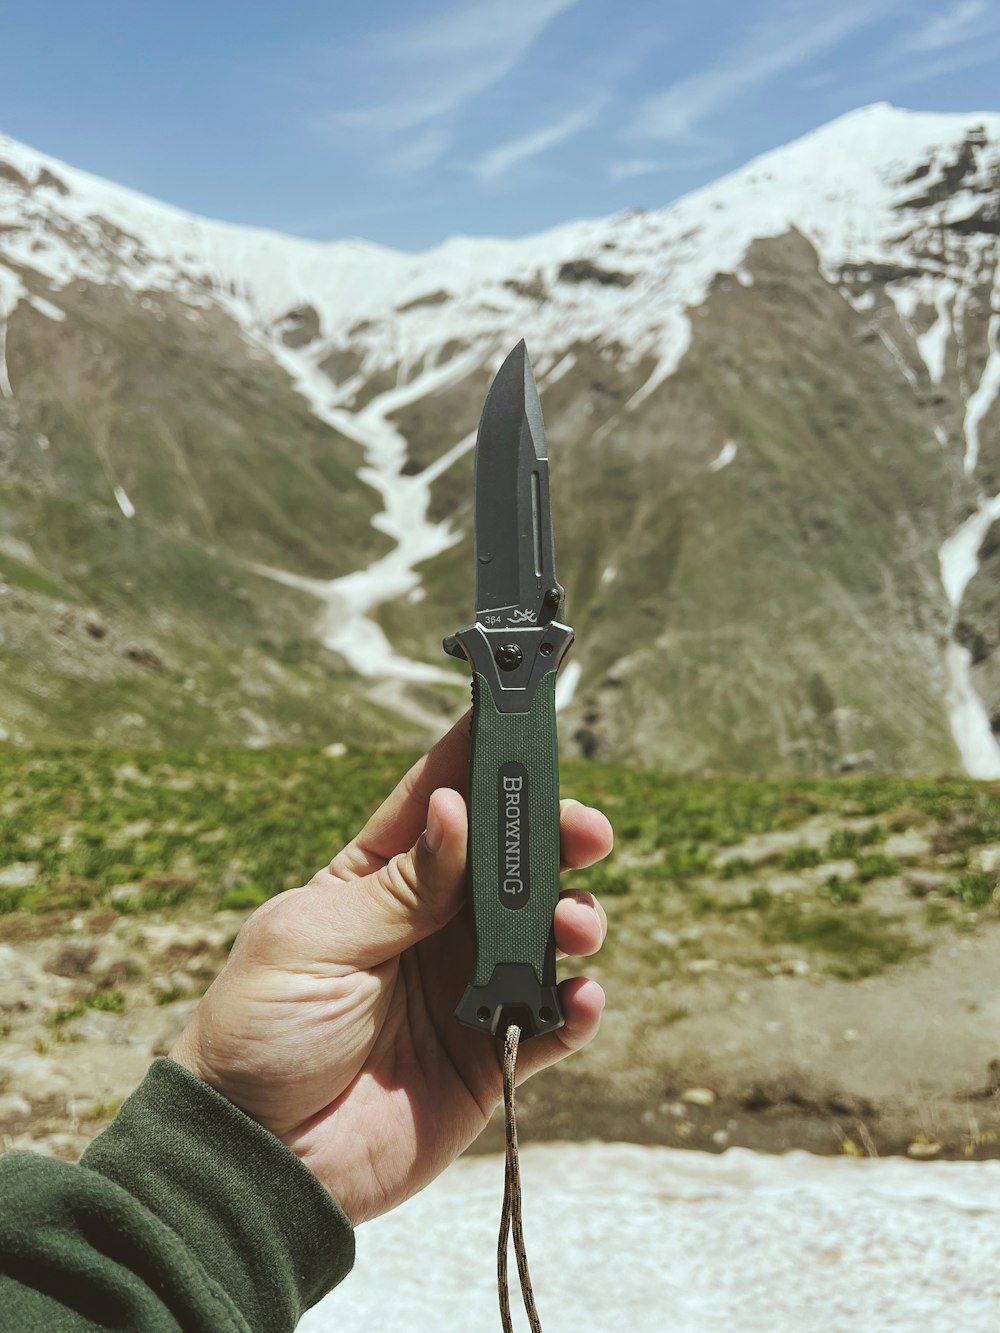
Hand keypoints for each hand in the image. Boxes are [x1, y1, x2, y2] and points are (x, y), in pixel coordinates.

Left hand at [170, 716, 611, 1224]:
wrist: (254, 1161)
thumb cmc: (259, 1034)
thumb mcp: (314, 942)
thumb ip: (397, 887)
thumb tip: (455, 809)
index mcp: (376, 881)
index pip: (438, 802)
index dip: (480, 759)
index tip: (523, 720)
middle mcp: (430, 924)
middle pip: (507, 861)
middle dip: (552, 836)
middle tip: (585, 830)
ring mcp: (462, 986)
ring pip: (541, 932)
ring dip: (571, 917)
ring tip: (572, 924)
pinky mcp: (489, 1053)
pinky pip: (550, 1022)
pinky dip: (576, 1008)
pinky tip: (579, 998)